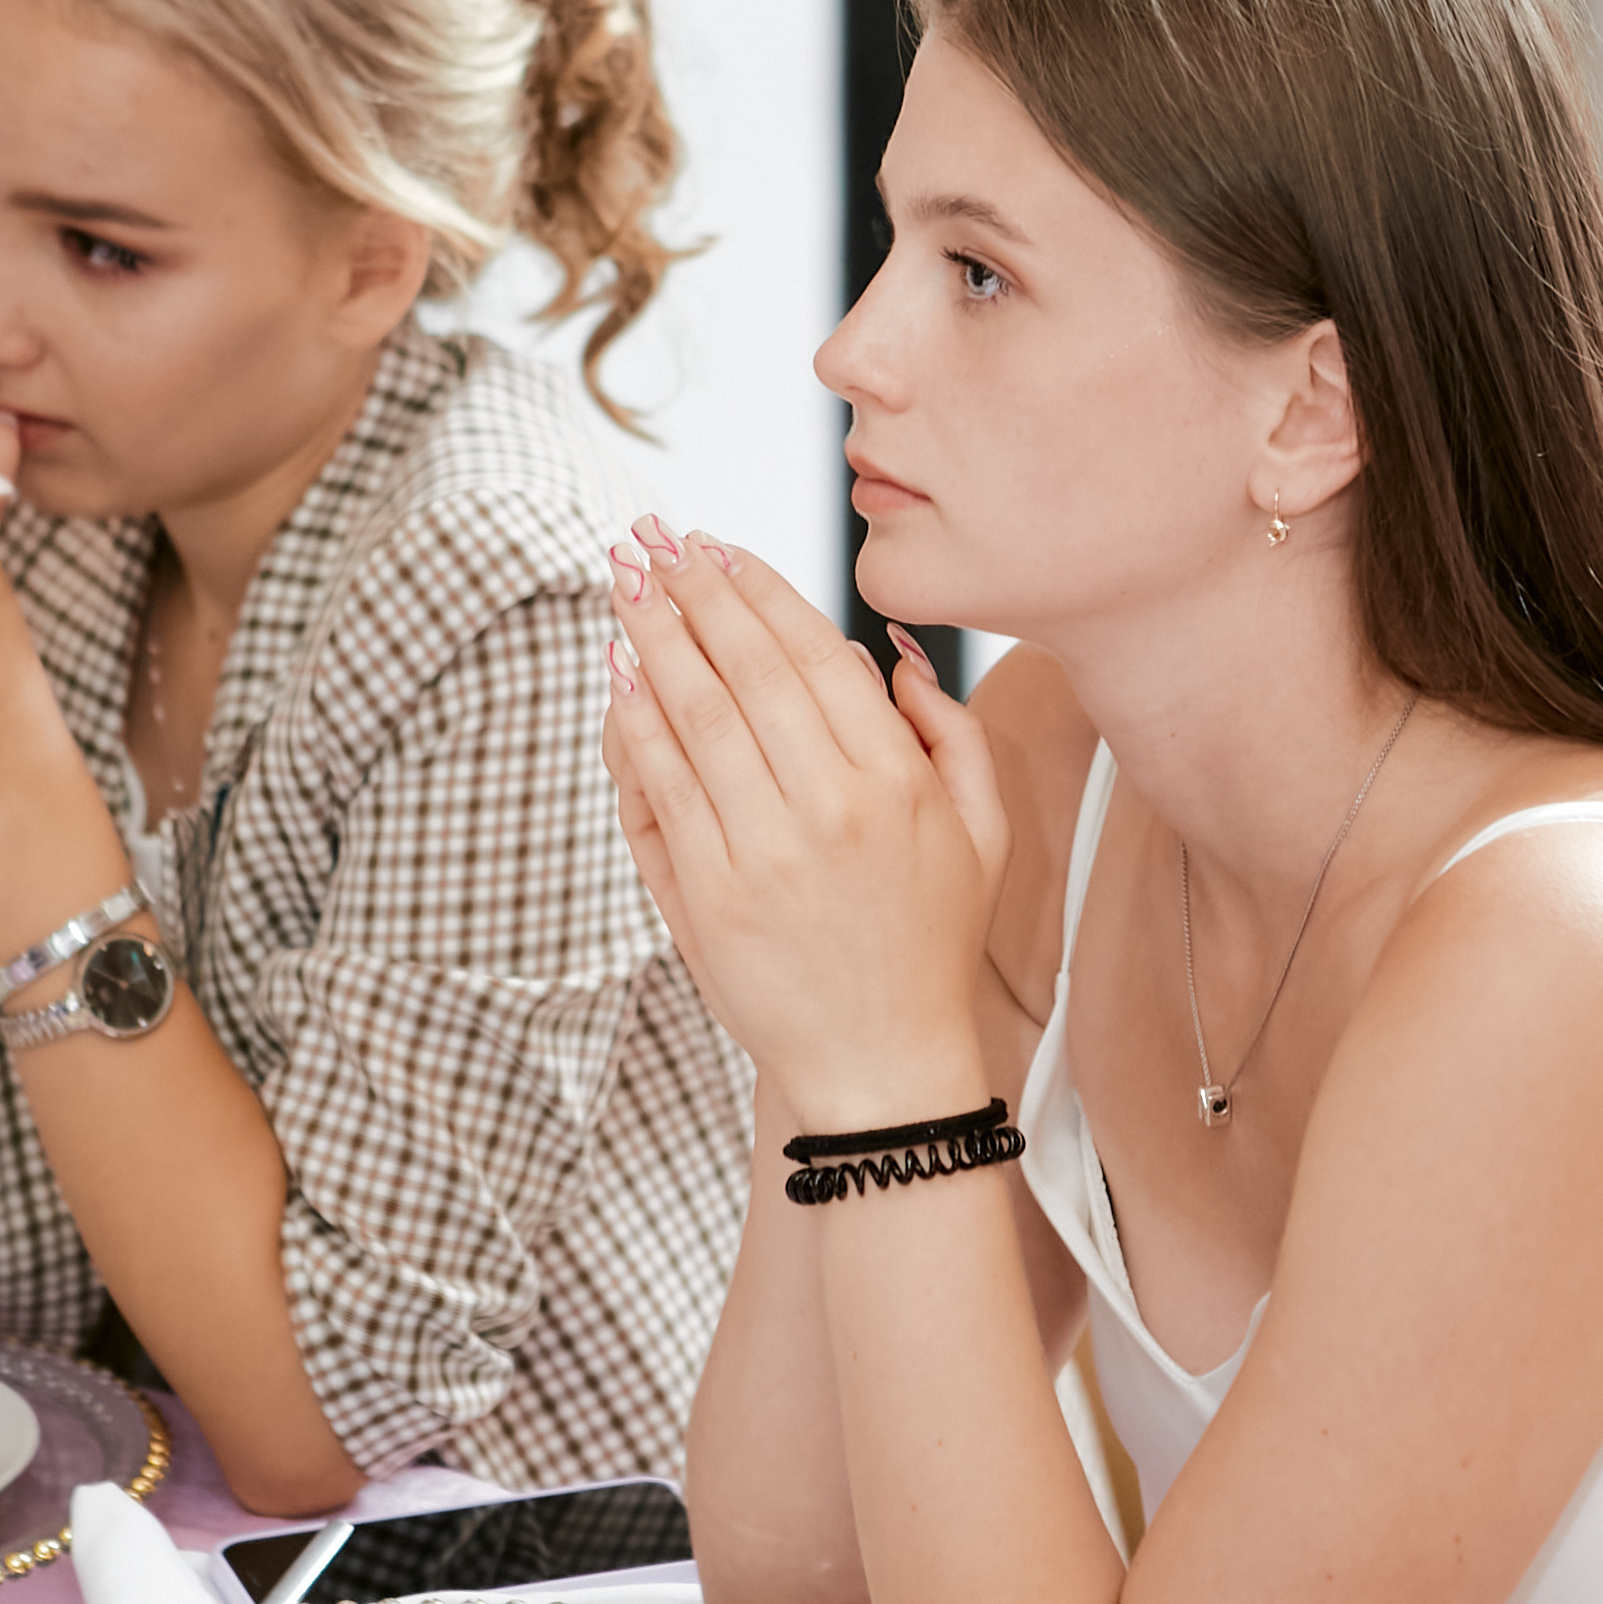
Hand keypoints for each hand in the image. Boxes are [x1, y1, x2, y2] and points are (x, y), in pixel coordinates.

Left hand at [599, 528, 1009, 1122]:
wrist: (881, 1065)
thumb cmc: (931, 937)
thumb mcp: (983, 832)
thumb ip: (951, 732)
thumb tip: (888, 655)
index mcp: (897, 784)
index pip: (813, 657)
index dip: (758, 592)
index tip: (717, 545)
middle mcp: (827, 811)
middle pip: (742, 673)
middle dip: (691, 595)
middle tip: (650, 538)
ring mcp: (759, 858)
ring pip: (691, 722)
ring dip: (650, 641)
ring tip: (621, 582)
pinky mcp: (705, 902)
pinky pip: (660, 794)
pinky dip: (632, 730)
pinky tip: (619, 677)